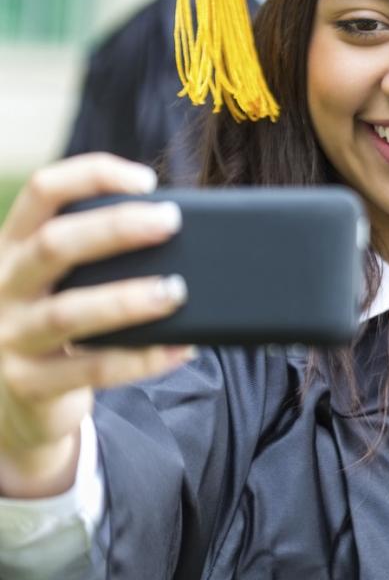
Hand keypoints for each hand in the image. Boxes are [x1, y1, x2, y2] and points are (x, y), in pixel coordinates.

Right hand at [0, 154, 191, 497]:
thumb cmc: (54, 327)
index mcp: (14, 248)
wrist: (11, 403)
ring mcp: (11, 337)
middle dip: (115, 228)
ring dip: (128, 299)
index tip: (147, 180)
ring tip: (177, 291)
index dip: (92, 176)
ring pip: (68, 312)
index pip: (42, 193)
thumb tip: (177, 232)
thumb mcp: (60, 282)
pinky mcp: (29, 384)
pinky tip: (180, 348)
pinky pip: (90, 370)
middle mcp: (5, 287)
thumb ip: (98, 257)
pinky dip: (140, 359)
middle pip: (54, 245)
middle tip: (171, 221)